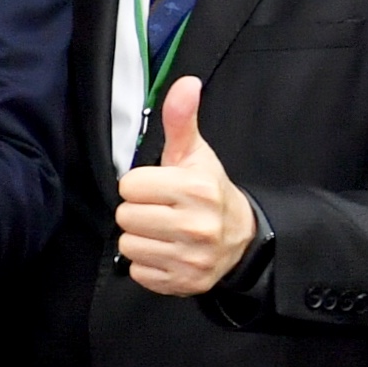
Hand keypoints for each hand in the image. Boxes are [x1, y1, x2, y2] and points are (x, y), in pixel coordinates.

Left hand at [116, 77, 255, 296]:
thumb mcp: (195, 154)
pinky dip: (147, 264)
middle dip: (138, 211)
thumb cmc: (209, 190)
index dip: (140, 185)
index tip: (159, 187)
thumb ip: (181, 119)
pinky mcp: (184, 283)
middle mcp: (196, 226)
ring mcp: (192, 258)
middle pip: (125, 216)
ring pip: (129, 245)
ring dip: (141, 238)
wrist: (242, 238)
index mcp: (195, 189)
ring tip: (164, 231)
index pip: (129, 186)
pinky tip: (167, 251)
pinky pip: (138, 272)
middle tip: (161, 210)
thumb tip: (185, 82)